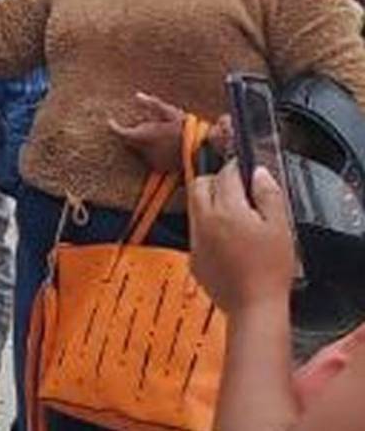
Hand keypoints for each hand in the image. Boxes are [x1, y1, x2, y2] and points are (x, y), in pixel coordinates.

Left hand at [109, 92, 185, 171]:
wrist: (201, 149)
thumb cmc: (185, 128)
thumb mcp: (169, 112)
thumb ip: (151, 104)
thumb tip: (137, 95)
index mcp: (144, 135)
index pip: (120, 133)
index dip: (113, 126)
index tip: (110, 121)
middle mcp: (144, 150)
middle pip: (129, 141)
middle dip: (130, 132)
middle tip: (143, 125)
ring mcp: (151, 160)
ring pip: (138, 149)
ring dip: (142, 142)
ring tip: (157, 135)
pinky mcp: (159, 167)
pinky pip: (149, 158)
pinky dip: (151, 151)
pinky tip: (162, 145)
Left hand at [189, 161, 294, 313]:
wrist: (254, 306)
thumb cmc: (271, 270)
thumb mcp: (281, 227)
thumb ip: (269, 195)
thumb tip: (259, 173)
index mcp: (227, 210)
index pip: (225, 174)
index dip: (237, 168)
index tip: (245, 169)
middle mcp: (205, 221)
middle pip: (199, 184)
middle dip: (215, 180)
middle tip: (236, 189)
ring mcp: (196, 240)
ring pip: (195, 207)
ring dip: (210, 203)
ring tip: (235, 215)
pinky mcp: (194, 257)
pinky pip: (195, 232)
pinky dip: (208, 228)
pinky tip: (228, 240)